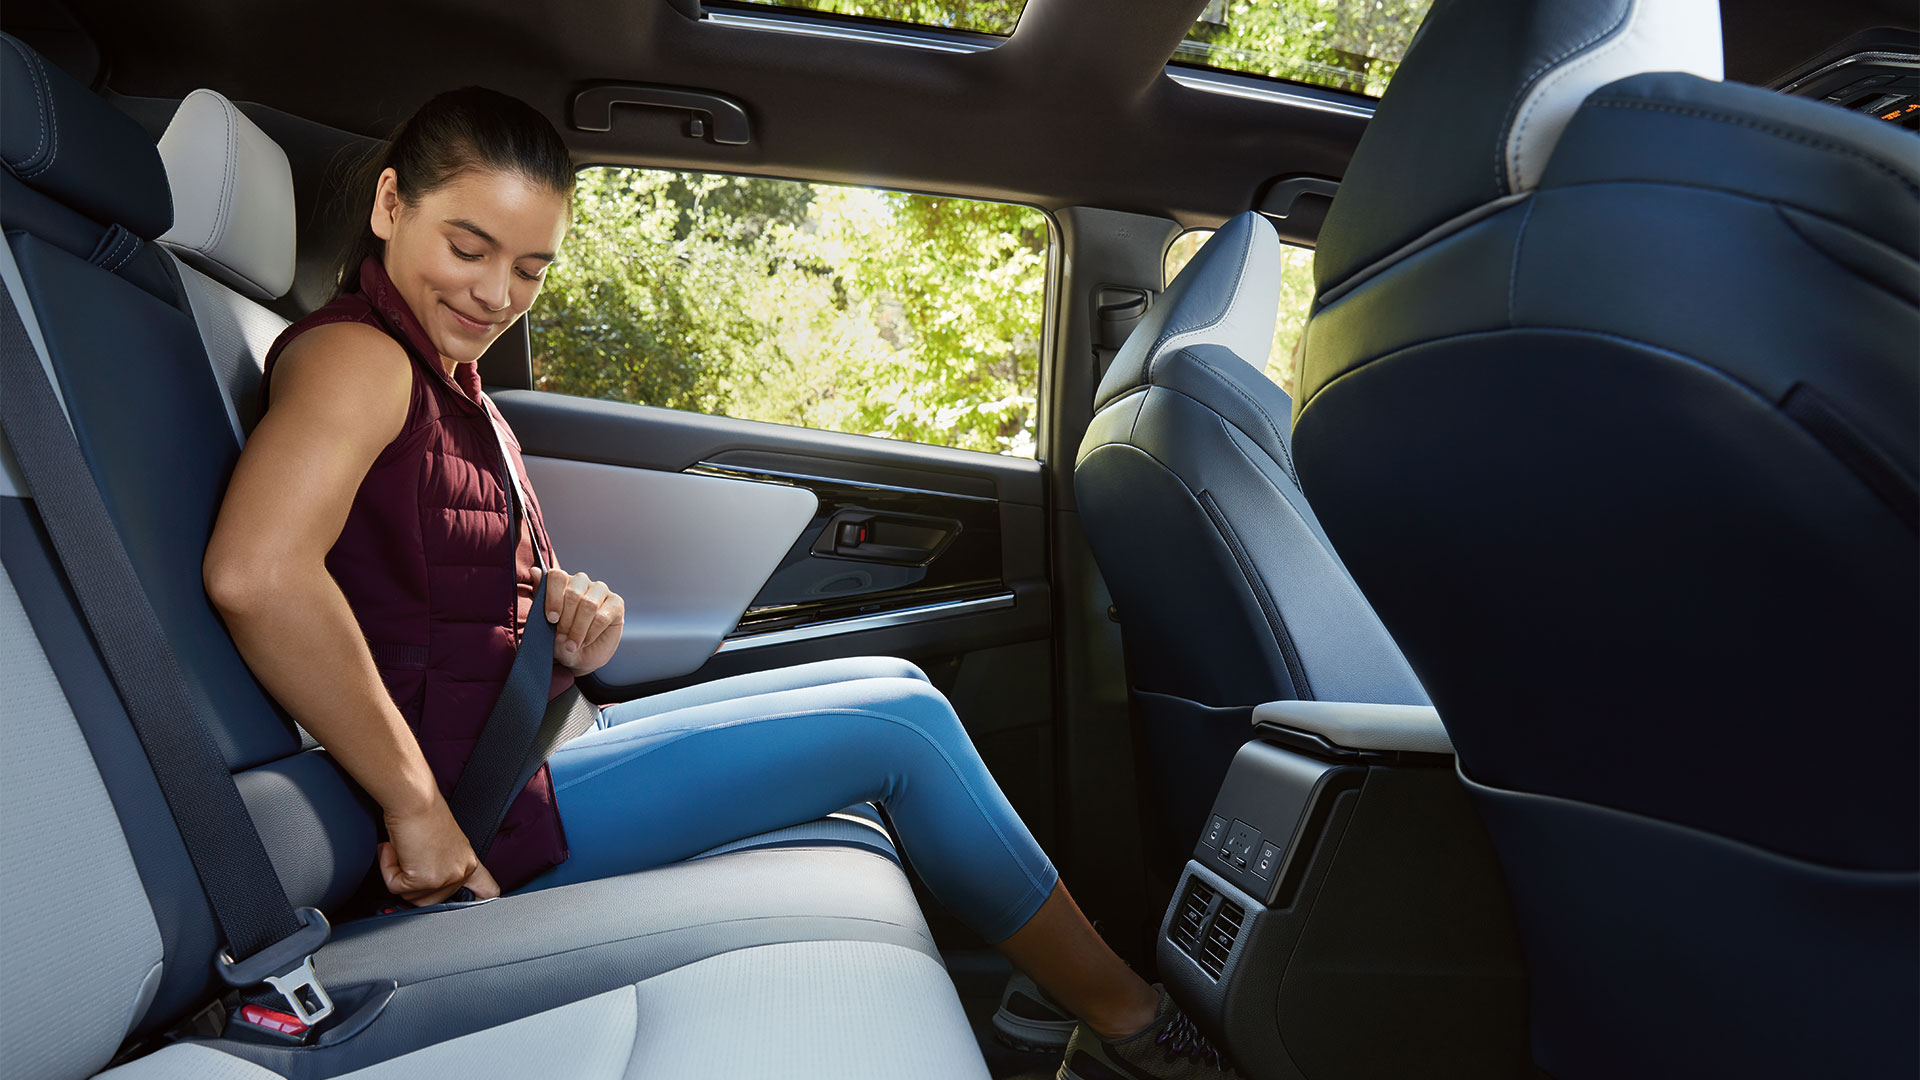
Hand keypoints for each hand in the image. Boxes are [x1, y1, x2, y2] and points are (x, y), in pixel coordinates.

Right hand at [378, 797, 501, 905]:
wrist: (415, 799)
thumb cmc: (424, 814)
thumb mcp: (445, 845)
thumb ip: (445, 866)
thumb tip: (431, 886)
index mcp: (469, 863)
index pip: (486, 890)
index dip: (479, 900)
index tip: (479, 903)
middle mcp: (460, 872)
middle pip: (430, 901)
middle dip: (413, 883)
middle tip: (411, 854)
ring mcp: (443, 878)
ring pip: (410, 897)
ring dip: (398, 875)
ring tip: (404, 848)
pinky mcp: (423, 879)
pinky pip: (395, 887)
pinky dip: (388, 869)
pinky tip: (394, 848)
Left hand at [543, 566, 624, 676]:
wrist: (581, 658)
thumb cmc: (563, 640)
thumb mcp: (546, 625)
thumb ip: (540, 599)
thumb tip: (534, 571)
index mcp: (562, 583)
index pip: (557, 577)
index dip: (553, 598)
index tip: (551, 619)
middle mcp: (581, 583)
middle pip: (573, 593)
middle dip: (566, 621)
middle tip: (562, 638)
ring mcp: (600, 591)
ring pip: (588, 605)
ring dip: (578, 629)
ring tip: (572, 644)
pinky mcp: (616, 603)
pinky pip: (602, 617)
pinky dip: (590, 633)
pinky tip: (584, 641)